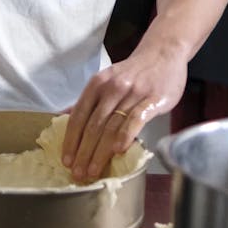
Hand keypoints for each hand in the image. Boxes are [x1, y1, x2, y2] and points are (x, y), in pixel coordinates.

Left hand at [62, 52, 184, 182]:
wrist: (163, 53)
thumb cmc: (133, 73)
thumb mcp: (106, 80)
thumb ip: (89, 101)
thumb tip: (64, 117)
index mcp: (97, 84)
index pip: (78, 116)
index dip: (71, 140)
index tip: (66, 160)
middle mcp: (112, 88)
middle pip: (94, 125)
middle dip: (83, 152)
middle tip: (78, 174)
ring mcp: (133, 93)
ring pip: (112, 126)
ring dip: (100, 151)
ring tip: (94, 171)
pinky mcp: (152, 99)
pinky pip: (137, 119)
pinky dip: (126, 135)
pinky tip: (118, 151)